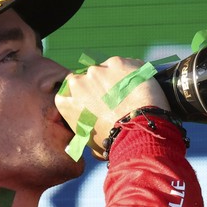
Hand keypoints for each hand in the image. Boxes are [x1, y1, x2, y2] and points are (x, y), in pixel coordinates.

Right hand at [55, 57, 170, 156]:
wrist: (136, 134)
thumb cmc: (113, 143)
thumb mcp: (89, 141)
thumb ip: (84, 128)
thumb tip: (91, 134)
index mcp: (66, 100)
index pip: (69, 91)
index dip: (84, 94)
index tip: (95, 100)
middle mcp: (78, 82)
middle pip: (87, 78)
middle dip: (99, 85)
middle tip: (115, 98)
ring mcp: (98, 71)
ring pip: (106, 69)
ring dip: (116, 78)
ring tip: (131, 94)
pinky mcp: (118, 63)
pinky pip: (126, 65)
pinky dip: (133, 73)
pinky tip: (140, 86)